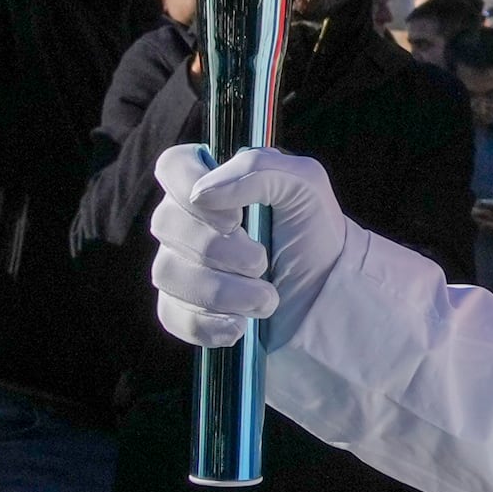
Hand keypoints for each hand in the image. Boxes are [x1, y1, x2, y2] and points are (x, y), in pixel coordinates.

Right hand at [148, 144, 357, 349]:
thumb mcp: (305, 186)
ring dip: (223, 291)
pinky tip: (240, 325)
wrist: (327, 300)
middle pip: (166, 224)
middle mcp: (189, 222)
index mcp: (215, 183)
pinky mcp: (183, 309)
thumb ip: (257, 169)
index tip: (234, 217)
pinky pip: (172, 314)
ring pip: (168, 272)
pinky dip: (209, 323)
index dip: (191, 188)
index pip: (173, 166)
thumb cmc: (315, 237)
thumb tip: (202, 194)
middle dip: (221, 250)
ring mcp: (182, 266)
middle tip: (263, 262)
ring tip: (267, 300)